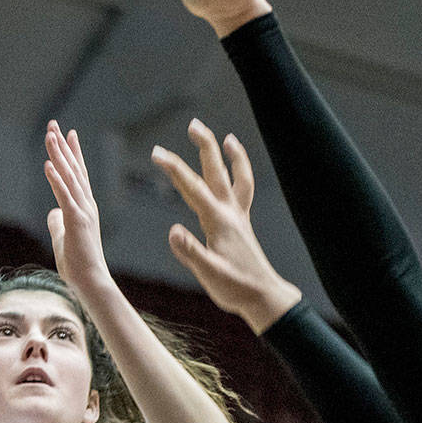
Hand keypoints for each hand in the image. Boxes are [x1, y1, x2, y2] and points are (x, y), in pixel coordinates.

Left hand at [43, 122, 112, 294]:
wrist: (90, 281)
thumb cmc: (78, 264)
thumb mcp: (63, 238)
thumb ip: (58, 223)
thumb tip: (52, 212)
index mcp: (84, 207)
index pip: (78, 174)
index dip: (72, 153)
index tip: (68, 133)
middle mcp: (87, 204)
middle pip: (74, 169)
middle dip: (63, 146)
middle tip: (55, 125)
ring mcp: (83, 211)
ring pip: (70, 177)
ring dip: (60, 155)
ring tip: (50, 135)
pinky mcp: (77, 221)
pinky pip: (65, 196)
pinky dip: (57, 180)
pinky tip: (49, 164)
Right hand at [151, 120, 300, 332]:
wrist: (264, 298)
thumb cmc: (236, 288)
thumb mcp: (209, 273)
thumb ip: (190, 252)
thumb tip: (173, 231)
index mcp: (218, 222)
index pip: (192, 188)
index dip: (174, 168)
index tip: (157, 153)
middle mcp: (230, 213)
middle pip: (216, 172)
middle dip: (204, 146)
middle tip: (193, 124)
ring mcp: (239, 217)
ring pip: (236, 178)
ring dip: (230, 156)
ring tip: (226, 137)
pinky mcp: (243, 224)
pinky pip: (244, 191)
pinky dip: (240, 176)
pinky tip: (233, 173)